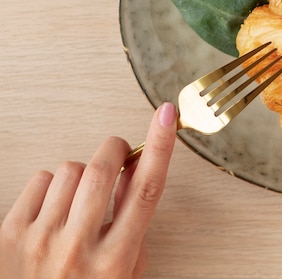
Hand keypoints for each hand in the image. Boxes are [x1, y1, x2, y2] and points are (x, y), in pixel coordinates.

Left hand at [0, 102, 177, 278]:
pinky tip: (56, 207)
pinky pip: (41, 178)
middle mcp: (77, 247)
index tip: (165, 118)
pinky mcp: (10, 232)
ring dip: (83, 175)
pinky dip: (53, 185)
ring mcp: (40, 239)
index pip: (145, 190)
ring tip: (80, 199)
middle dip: (115, 150)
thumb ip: (133, 222)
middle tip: (118, 154)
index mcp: (114, 260)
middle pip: (103, 169)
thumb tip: (135, 170)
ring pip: (71, 169)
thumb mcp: (124, 270)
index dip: (159, 147)